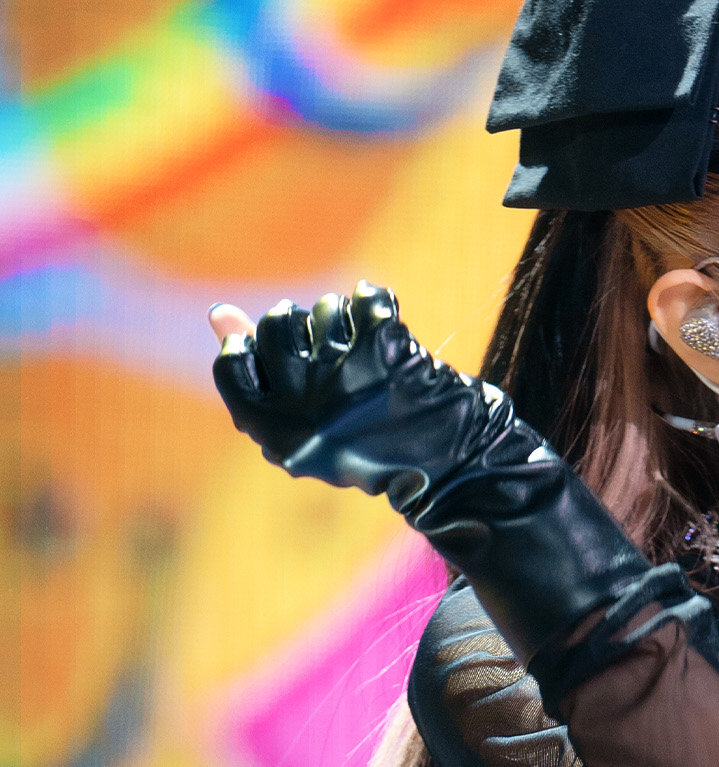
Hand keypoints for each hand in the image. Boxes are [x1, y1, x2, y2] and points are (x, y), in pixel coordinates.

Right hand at [208, 281, 419, 465]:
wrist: (452, 468)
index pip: (232, 367)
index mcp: (278, 435)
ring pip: (322, 310)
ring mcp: (345, 376)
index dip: (250, 350)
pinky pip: (366, 299)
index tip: (273, 350)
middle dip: (300, 327)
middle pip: (275, 326)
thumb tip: (218, 312)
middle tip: (329, 352)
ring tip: (367, 358)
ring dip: (343, 323)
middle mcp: (306, 407)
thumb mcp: (307, 425)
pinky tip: (389, 335)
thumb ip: (259, 372)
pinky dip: (378, 308)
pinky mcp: (385, 350)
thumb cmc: (371, 447)